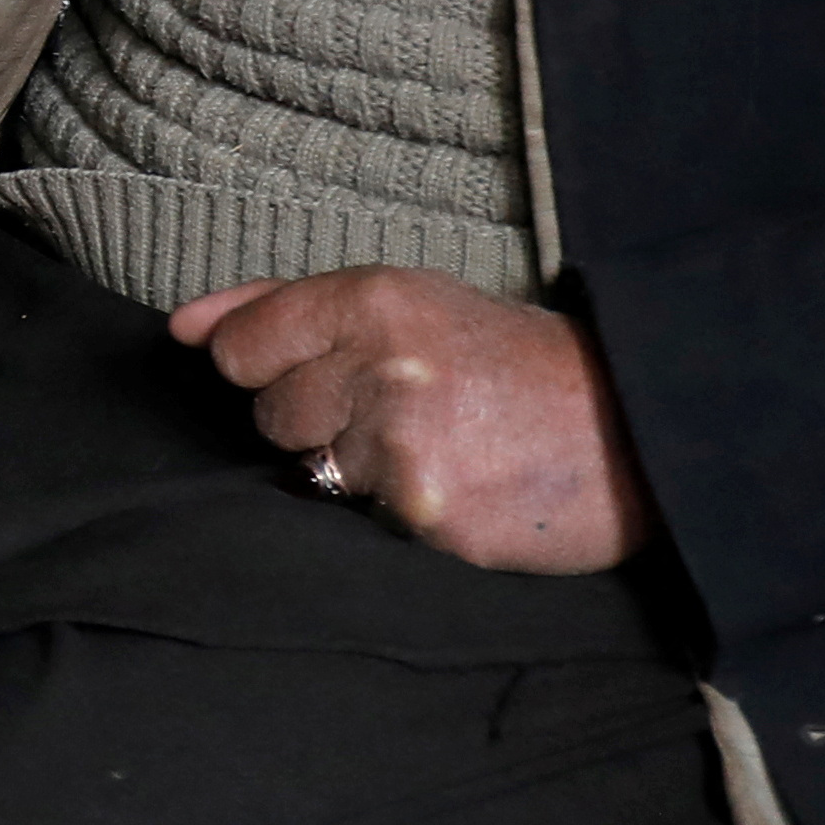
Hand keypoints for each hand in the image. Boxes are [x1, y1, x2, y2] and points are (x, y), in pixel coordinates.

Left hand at [172, 270, 653, 573]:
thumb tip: (181, 326)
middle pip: (269, 416)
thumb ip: (286, 309)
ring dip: (362, 468)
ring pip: (315, 472)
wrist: (643, 426)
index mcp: (374, 301)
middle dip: (320, 420)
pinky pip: (370, 523)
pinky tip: (462, 485)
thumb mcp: (411, 304)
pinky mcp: (430, 519)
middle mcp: (381, 369)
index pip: (241, 346)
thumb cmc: (515, 360)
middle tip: (404, 410)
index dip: (268, 367)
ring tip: (439, 445)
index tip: (321, 371)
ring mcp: (404, 450)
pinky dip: (404, 513)